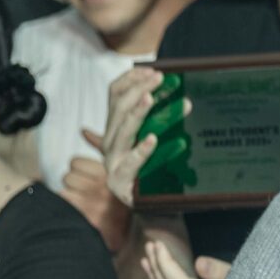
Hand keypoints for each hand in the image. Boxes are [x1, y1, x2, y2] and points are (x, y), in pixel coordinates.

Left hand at [63, 152, 128, 251]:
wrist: (127, 230)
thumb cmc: (121, 196)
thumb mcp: (117, 169)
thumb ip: (101, 148)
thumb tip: (83, 130)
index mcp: (108, 172)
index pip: (75, 163)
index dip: (79, 170)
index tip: (90, 179)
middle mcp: (100, 186)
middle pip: (68, 176)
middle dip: (74, 184)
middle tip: (87, 192)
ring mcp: (91, 201)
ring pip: (64, 189)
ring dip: (70, 195)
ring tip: (84, 201)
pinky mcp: (84, 215)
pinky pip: (64, 202)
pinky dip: (68, 206)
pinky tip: (80, 210)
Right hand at [97, 67, 184, 207]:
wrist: (154, 209)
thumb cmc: (155, 172)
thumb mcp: (154, 141)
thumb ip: (156, 119)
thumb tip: (169, 92)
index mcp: (115, 129)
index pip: (114, 95)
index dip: (130, 80)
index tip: (151, 69)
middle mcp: (110, 144)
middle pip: (119, 109)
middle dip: (138, 90)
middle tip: (160, 78)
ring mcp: (113, 163)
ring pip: (123, 132)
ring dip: (138, 113)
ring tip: (150, 98)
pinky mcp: (121, 183)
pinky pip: (131, 164)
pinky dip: (142, 151)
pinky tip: (152, 139)